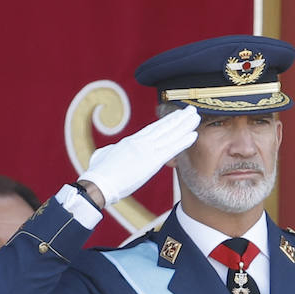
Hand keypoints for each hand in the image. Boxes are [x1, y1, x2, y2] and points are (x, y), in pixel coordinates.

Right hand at [78, 105, 200, 206]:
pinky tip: (193, 135)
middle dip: (179, 119)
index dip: (166, 122)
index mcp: (131, 141)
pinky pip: (171, 149)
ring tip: (195, 117)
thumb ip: (112, 151)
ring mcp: (147, 150)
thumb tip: (110, 151)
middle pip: (164, 128)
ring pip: (170, 135)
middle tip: (191, 111)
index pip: (153, 129)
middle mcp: (141, 142)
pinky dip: (183, 141)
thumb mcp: (104, 155)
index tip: (176, 116)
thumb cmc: (98, 172)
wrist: (99, 183)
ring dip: (185, 126)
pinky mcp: (151, 161)